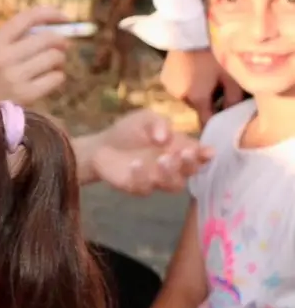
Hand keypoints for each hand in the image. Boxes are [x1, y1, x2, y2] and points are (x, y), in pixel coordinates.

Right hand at [0, 6, 71, 103]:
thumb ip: (19, 36)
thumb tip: (56, 26)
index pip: (28, 18)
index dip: (51, 14)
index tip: (65, 18)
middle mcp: (4, 57)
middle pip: (48, 38)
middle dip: (60, 41)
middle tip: (61, 46)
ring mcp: (15, 77)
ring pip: (55, 57)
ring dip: (59, 60)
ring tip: (52, 65)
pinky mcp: (26, 94)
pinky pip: (56, 78)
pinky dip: (58, 76)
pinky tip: (49, 78)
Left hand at [79, 108, 212, 195]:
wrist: (101, 145)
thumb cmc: (130, 131)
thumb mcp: (145, 119)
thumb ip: (158, 123)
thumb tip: (165, 137)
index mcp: (179, 150)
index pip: (199, 156)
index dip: (205, 155)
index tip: (207, 152)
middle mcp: (172, 168)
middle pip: (190, 173)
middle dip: (190, 164)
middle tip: (184, 153)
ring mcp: (156, 180)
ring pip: (172, 185)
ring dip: (170, 173)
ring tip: (162, 159)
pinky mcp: (136, 187)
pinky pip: (144, 188)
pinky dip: (141, 176)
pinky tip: (135, 163)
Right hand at [161, 48, 242, 125]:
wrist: (191, 31)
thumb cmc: (215, 53)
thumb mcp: (230, 77)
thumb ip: (233, 100)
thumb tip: (233, 117)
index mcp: (196, 99)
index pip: (205, 122)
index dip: (216, 124)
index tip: (225, 123)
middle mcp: (179, 97)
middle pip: (197, 108)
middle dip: (208, 103)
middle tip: (221, 89)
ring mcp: (169, 87)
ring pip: (187, 97)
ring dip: (196, 93)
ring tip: (207, 78)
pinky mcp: (163, 77)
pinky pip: (178, 87)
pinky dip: (187, 83)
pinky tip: (194, 71)